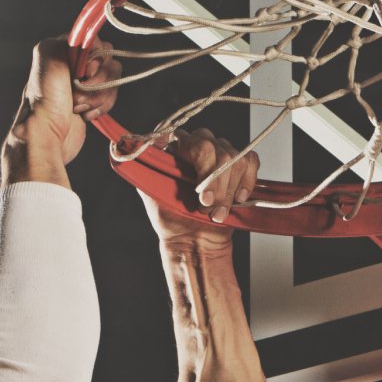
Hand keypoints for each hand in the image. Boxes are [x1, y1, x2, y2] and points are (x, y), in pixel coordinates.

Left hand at [4, 38, 117, 184]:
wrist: (48, 137)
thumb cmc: (45, 100)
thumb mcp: (48, 55)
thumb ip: (68, 39)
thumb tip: (89, 41)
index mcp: (63, 50)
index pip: (97, 42)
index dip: (95, 59)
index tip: (84, 73)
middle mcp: (74, 64)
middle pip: (109, 61)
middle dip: (98, 81)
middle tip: (77, 93)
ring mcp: (85, 83)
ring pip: (114, 79)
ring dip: (99, 96)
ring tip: (79, 106)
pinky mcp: (93, 100)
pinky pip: (112, 95)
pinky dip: (103, 106)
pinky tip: (85, 114)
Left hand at [145, 128, 258, 250]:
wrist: (195, 241)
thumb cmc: (171, 220)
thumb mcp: (150, 193)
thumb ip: (143, 168)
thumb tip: (132, 146)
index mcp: (175, 148)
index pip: (191, 139)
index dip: (201, 165)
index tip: (200, 195)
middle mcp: (198, 147)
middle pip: (217, 148)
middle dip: (216, 182)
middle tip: (207, 206)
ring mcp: (219, 156)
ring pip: (235, 158)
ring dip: (228, 191)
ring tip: (217, 212)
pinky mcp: (238, 167)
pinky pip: (250, 161)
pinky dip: (246, 182)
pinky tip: (237, 199)